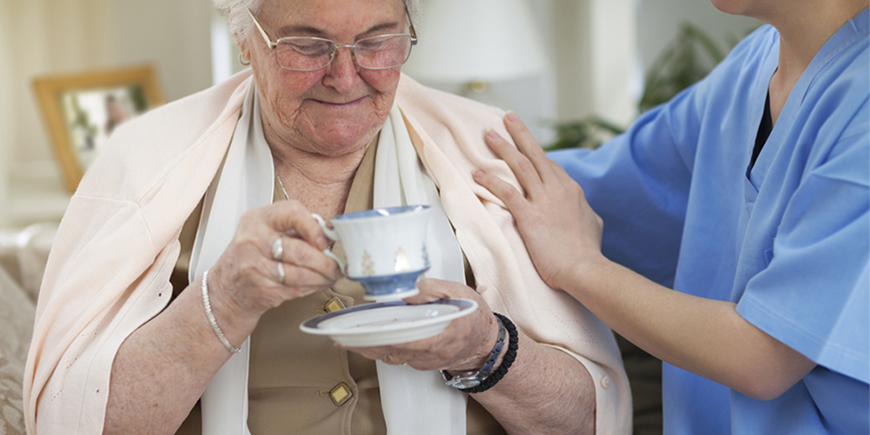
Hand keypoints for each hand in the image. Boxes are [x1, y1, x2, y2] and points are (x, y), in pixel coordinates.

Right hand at [206, 200, 342, 325]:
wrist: (225, 289)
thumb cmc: (252, 256)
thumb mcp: (265, 232)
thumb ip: (295, 228)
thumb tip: (331, 234)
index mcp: (257, 219)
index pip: (292, 212)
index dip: (314, 227)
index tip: (325, 240)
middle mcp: (252, 240)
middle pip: (300, 251)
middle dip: (327, 262)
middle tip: (338, 265)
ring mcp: (254, 266)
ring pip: (301, 274)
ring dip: (324, 277)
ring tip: (331, 276)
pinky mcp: (260, 289)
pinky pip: (296, 289)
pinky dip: (313, 287)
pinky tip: (318, 284)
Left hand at [342, 279, 498, 371]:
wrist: (485, 342)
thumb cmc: (473, 316)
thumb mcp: (459, 293)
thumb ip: (433, 289)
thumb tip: (408, 289)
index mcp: (446, 334)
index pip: (412, 341)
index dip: (387, 338)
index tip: (367, 333)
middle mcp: (434, 353)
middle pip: (395, 351)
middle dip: (367, 344)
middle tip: (343, 337)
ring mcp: (427, 361)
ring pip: (393, 356)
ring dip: (369, 349)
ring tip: (346, 339)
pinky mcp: (421, 364)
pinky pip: (398, 358)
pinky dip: (380, 350)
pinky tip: (364, 342)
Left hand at [472, 112, 604, 290]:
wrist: (584, 269)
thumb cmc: (587, 253)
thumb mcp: (592, 225)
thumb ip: (585, 213)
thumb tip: (585, 211)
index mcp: (571, 190)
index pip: (550, 165)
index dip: (535, 152)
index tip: (524, 144)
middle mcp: (558, 190)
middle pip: (536, 155)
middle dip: (520, 134)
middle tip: (507, 117)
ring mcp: (544, 201)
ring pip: (521, 166)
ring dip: (503, 149)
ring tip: (488, 135)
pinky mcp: (530, 216)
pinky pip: (506, 192)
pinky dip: (490, 181)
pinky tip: (477, 174)